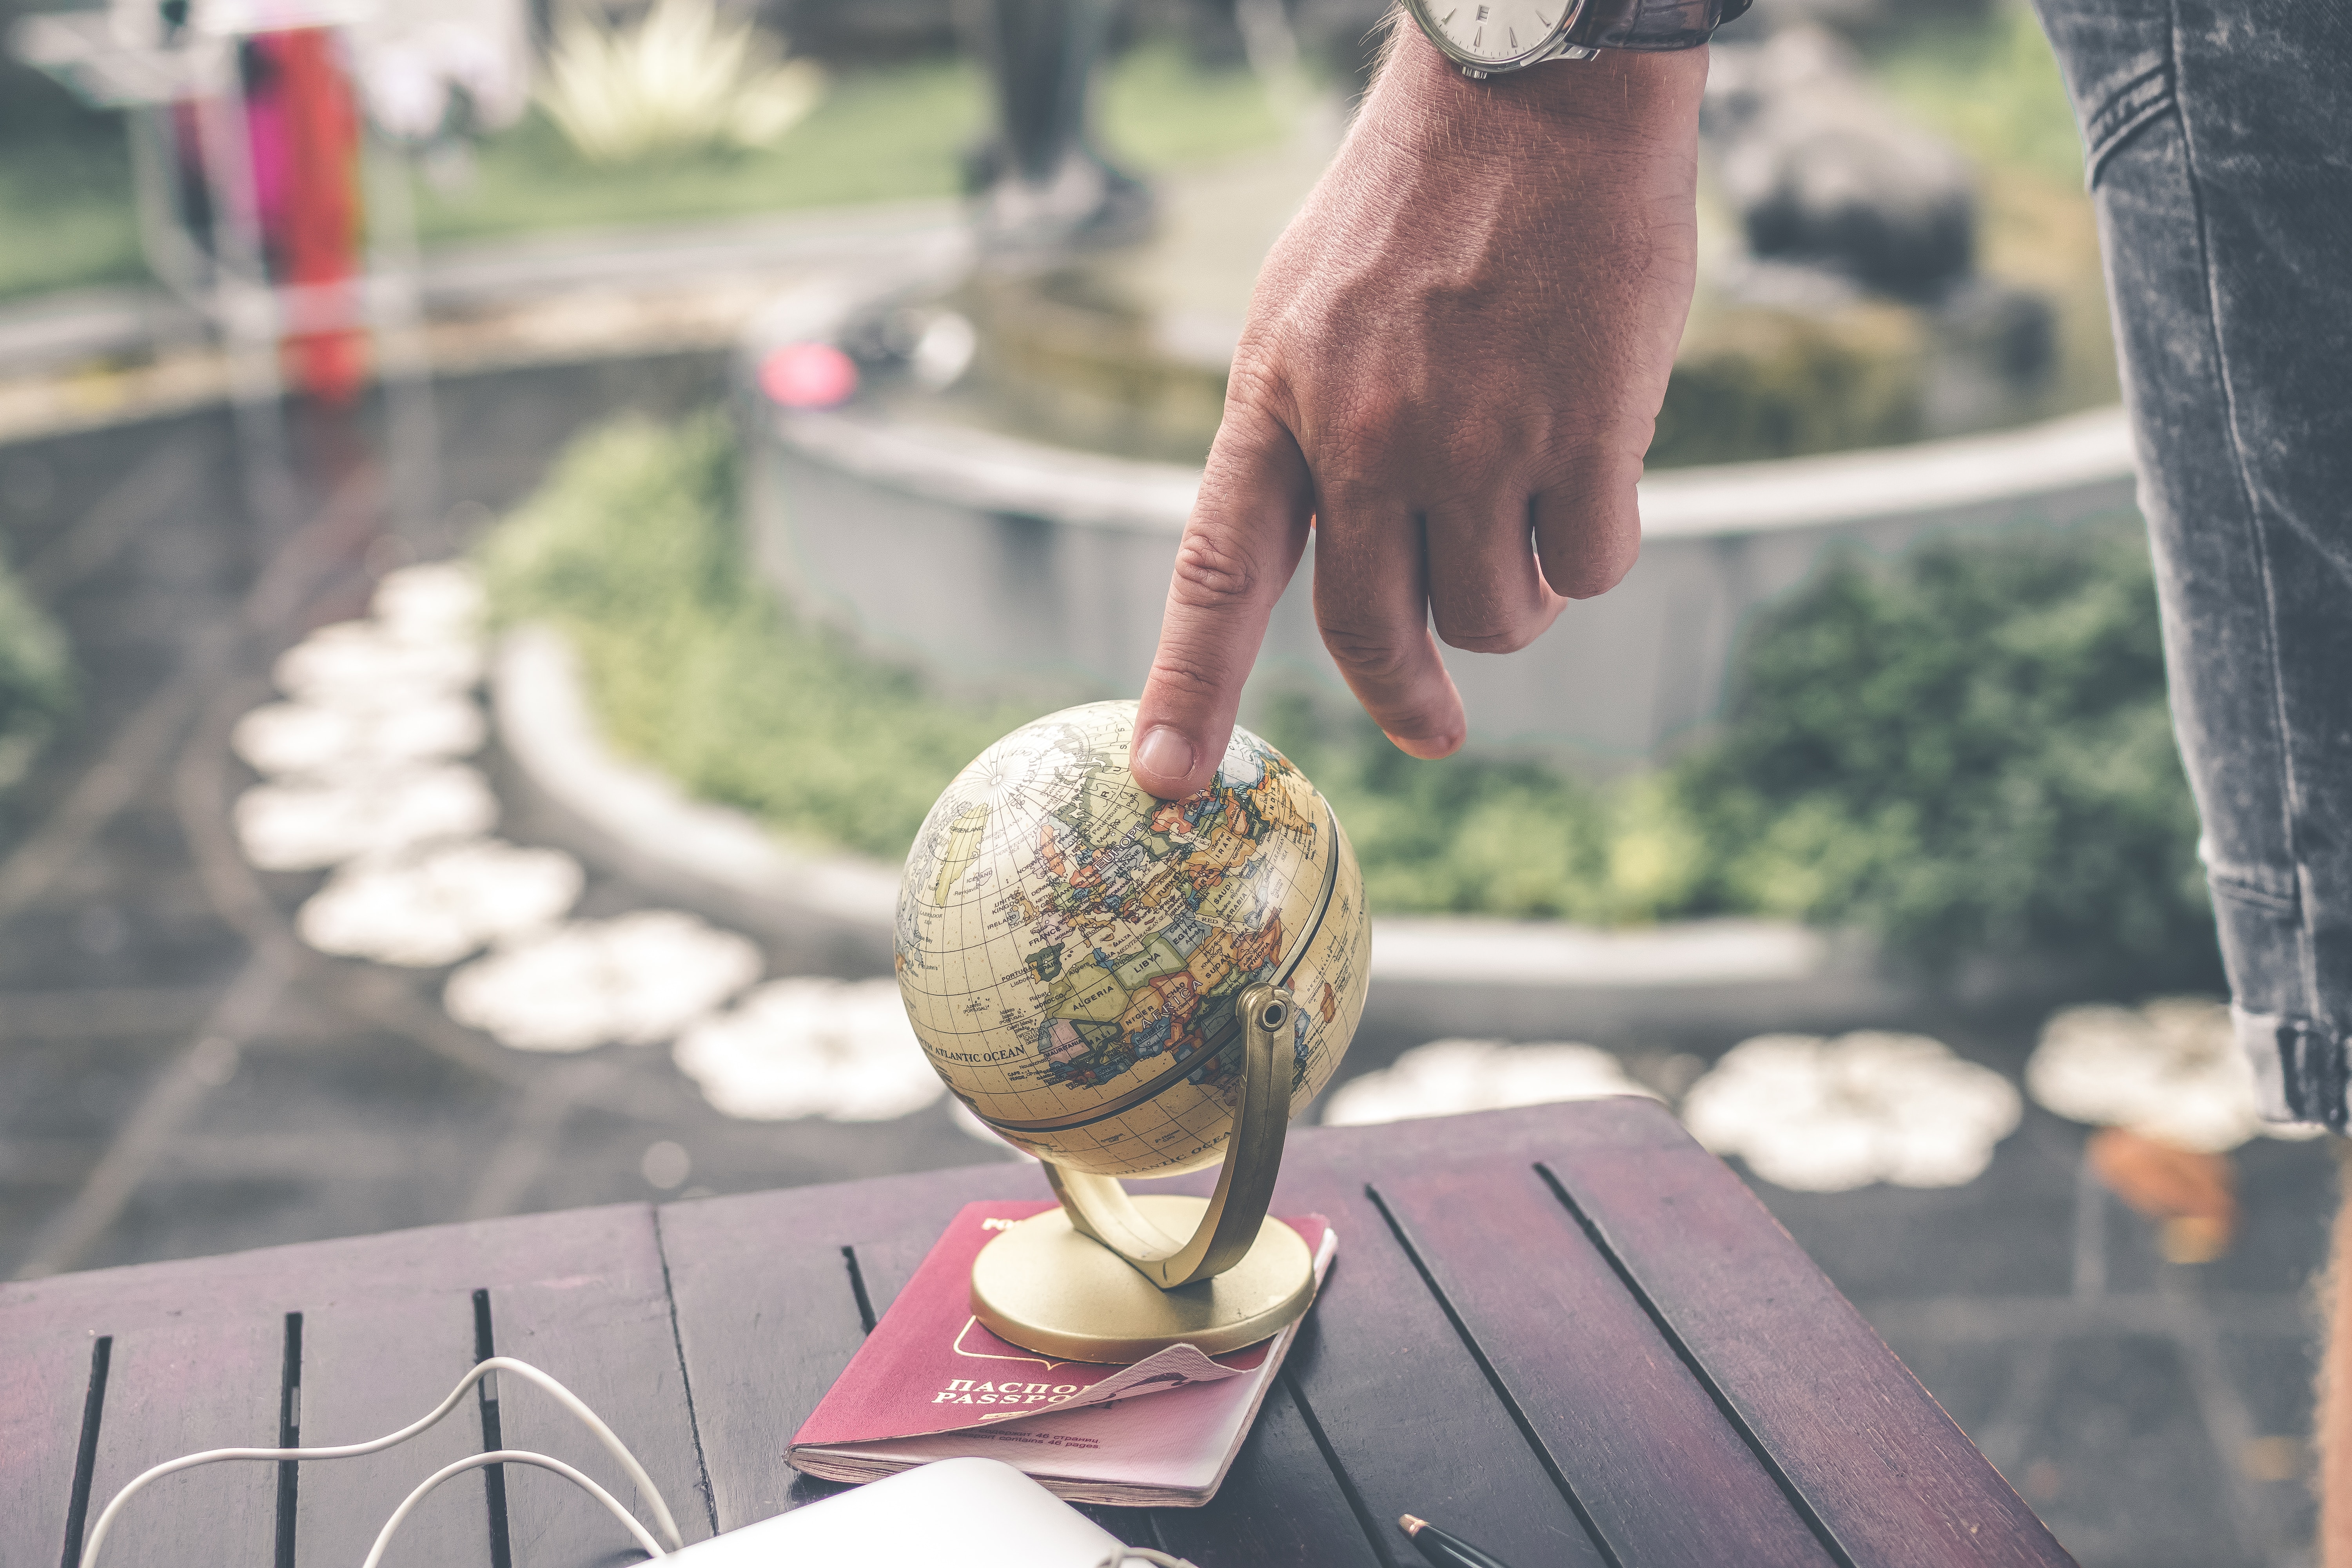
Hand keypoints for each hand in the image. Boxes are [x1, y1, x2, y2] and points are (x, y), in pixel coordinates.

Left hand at [1129, 28, 1707, 797]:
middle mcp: (1366, 435)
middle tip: (1431, 728)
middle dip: (1405, 694)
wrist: (1535, 89)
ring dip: (1516, 599)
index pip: (1218, 571)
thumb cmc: (1424, 199)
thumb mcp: (1310, 309)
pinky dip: (1594, 544)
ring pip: (1492, 618)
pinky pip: (1589, 565)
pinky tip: (1594, 468)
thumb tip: (1357, 556)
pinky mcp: (1583, 433)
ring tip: (1527, 514)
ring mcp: (1476, 439)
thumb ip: (1310, 434)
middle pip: (1370, 629)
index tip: (1167, 780)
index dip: (1188, 685)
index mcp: (1280, 400)